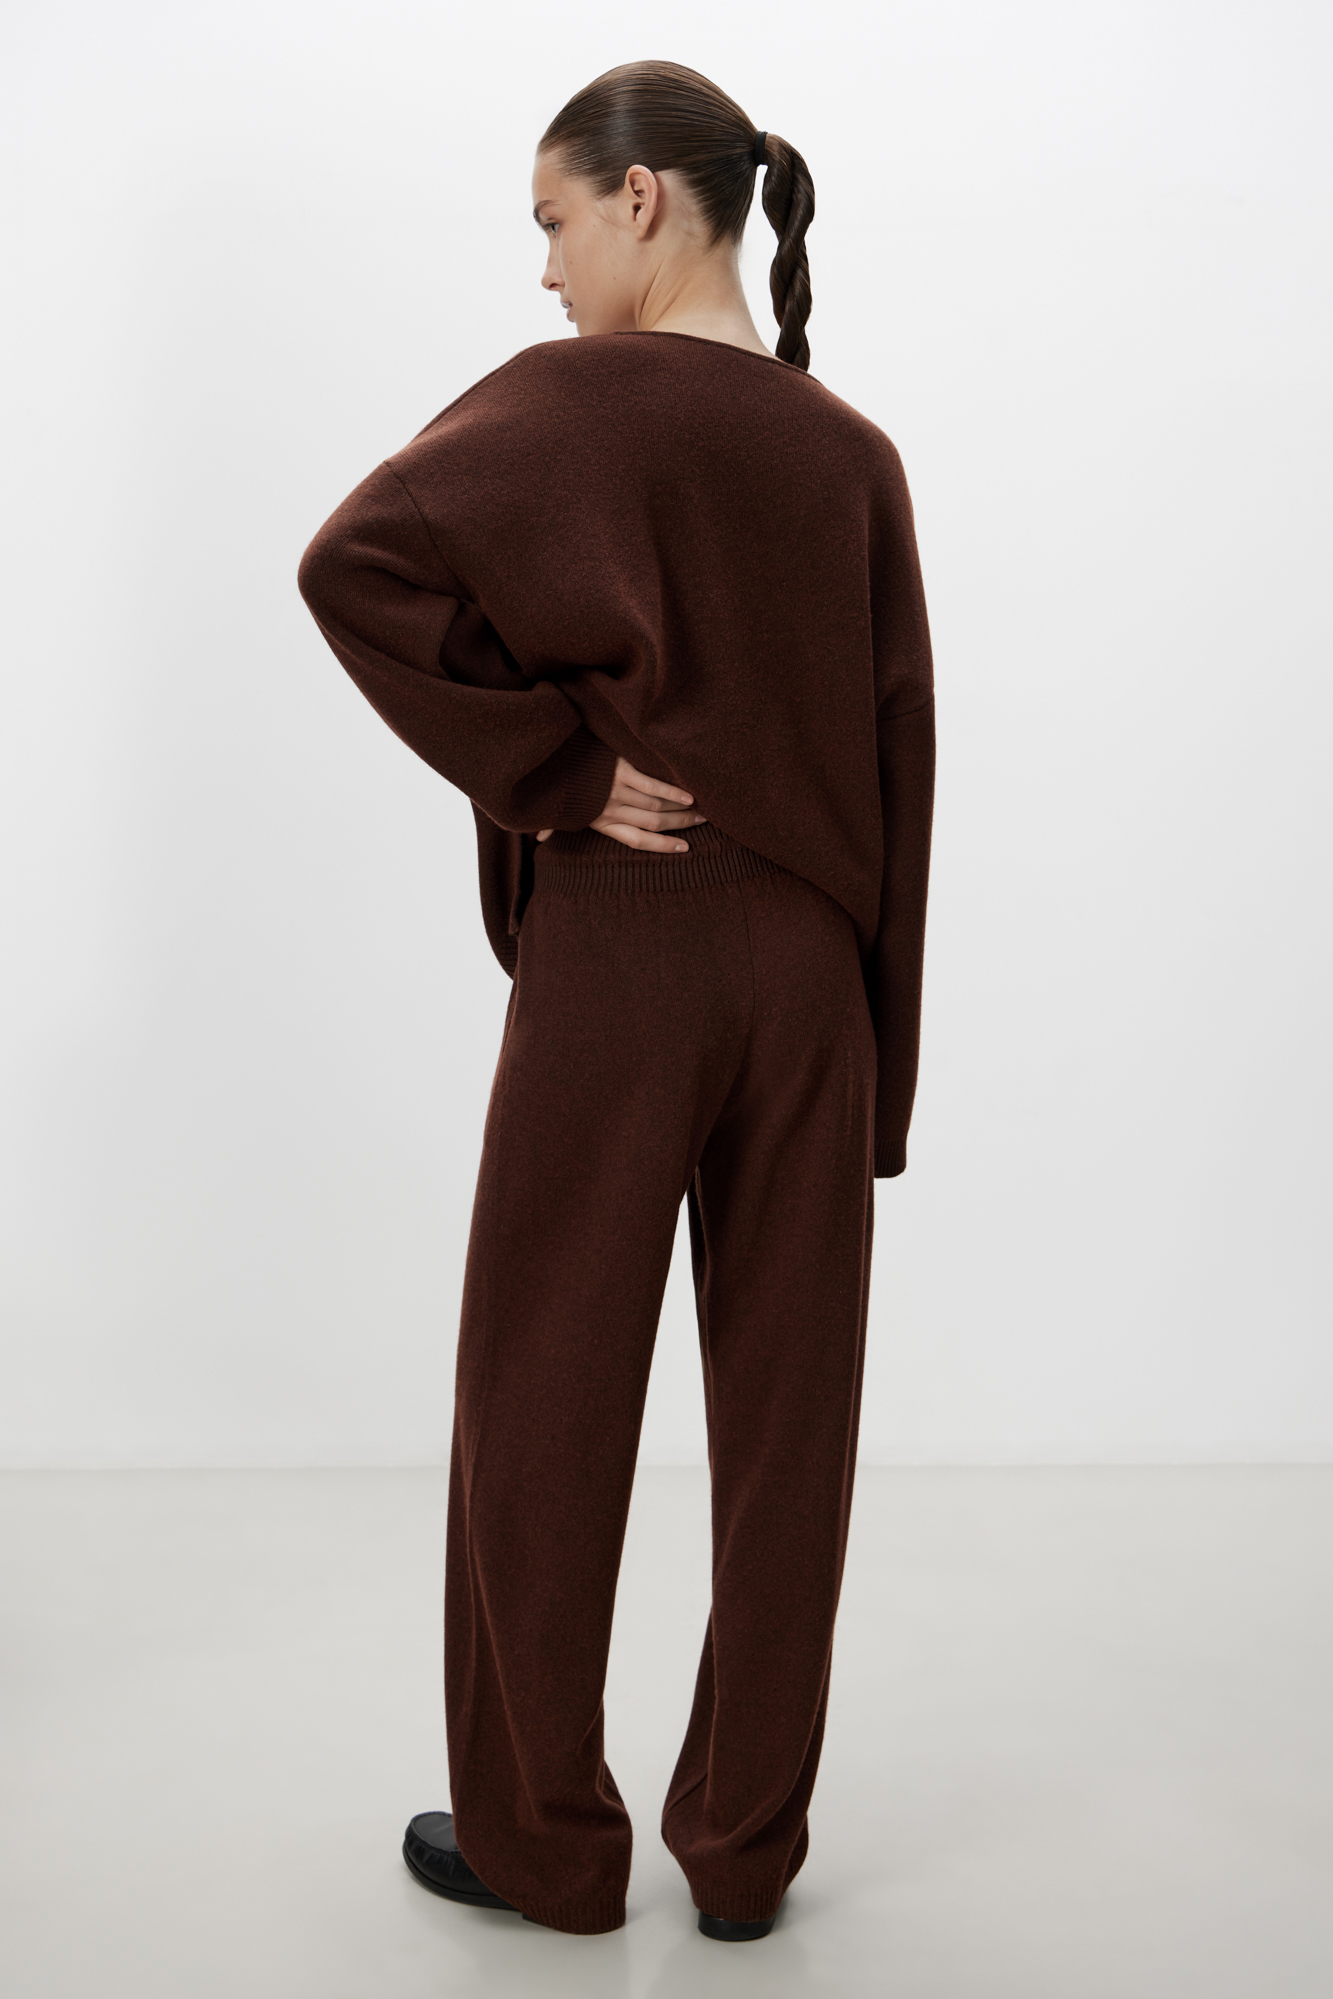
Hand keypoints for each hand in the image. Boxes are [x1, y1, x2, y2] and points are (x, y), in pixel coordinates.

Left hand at [536, 756, 705, 851]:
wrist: (546, 754)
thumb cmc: (553, 783)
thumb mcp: (551, 809)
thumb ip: (551, 826)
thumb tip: (539, 841)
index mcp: (600, 822)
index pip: (636, 841)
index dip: (662, 847)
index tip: (684, 849)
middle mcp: (611, 810)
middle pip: (653, 824)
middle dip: (682, 826)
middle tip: (704, 822)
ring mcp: (616, 790)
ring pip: (656, 807)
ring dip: (682, 809)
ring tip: (703, 809)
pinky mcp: (620, 769)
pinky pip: (651, 784)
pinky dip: (671, 791)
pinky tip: (689, 795)